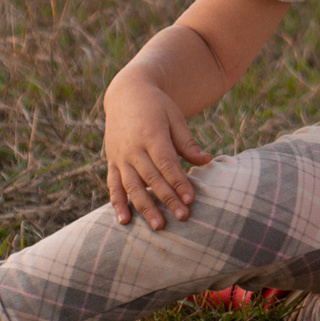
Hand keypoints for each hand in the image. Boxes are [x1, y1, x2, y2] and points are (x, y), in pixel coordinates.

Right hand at [102, 68, 211, 229]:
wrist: (126, 94)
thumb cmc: (157, 106)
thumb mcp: (175, 118)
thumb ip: (187, 142)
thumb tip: (207, 161)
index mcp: (151, 135)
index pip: (167, 164)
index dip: (179, 182)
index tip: (191, 199)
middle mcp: (133, 148)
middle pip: (151, 178)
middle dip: (167, 199)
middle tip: (182, 218)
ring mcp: (120, 156)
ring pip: (131, 186)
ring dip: (144, 207)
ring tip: (157, 226)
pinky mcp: (111, 162)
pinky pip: (113, 185)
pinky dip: (117, 203)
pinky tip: (124, 220)